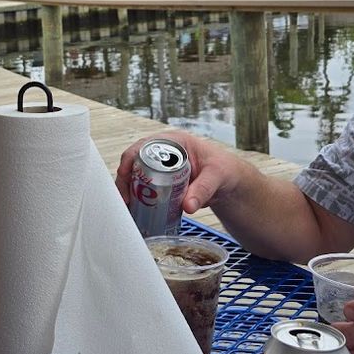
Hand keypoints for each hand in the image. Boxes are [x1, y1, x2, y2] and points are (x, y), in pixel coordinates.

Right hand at [115, 130, 240, 212]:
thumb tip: (187, 206)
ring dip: (129, 191)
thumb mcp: (216, 177)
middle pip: (135, 163)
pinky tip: (136, 210)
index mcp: (174, 142)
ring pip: (137, 177)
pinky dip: (138, 199)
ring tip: (128, 207)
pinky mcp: (162, 183)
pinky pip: (145, 189)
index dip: (130, 159)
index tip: (124, 176)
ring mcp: (161, 168)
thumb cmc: (224, 170)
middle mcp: (163, 153)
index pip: (144, 146)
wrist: (229, 183)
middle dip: (125, 179)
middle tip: (125, 199)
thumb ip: (203, 190)